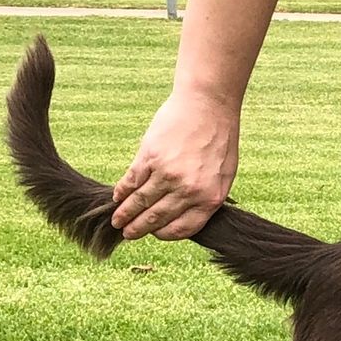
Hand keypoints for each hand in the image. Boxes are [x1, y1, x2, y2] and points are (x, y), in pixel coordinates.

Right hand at [111, 88, 239, 240]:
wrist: (208, 105)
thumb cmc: (219, 140)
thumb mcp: (224, 175)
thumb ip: (206, 197)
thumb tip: (184, 215)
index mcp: (209, 198)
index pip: (182, 228)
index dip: (165, 234)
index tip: (155, 234)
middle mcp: (188, 190)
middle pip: (157, 217)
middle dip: (139, 229)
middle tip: (127, 235)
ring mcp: (167, 173)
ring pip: (140, 201)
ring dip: (125, 214)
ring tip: (117, 222)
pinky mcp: (150, 156)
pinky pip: (131, 180)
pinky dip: (122, 191)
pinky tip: (117, 198)